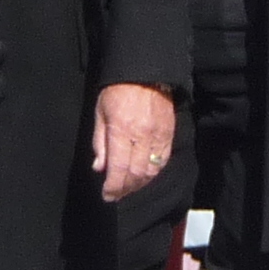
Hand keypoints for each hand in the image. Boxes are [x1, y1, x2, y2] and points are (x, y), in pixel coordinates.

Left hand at [90, 82, 175, 202]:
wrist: (145, 74)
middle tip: (116, 194)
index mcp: (121, 131)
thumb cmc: (116, 92)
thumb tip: (99, 168)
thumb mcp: (100, 113)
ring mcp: (158, 136)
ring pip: (151, 170)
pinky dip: (153, 173)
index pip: (118, 168)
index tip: (107, 196)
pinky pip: (162, 160)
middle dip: (125, 188)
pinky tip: (144, 176)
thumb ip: (99, 142)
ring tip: (128, 188)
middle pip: (135, 173)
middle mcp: (141, 136)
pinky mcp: (169, 134)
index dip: (113, 186)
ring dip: (139, 184)